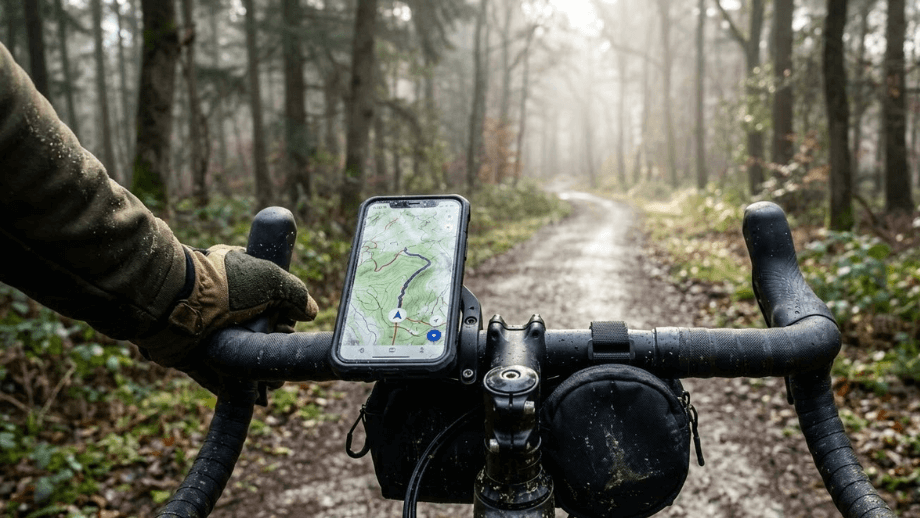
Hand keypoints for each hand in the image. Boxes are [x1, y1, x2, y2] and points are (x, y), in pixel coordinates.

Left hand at [135, 245, 317, 393]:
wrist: (178, 305)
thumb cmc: (226, 286)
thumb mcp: (272, 279)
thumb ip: (296, 294)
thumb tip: (310, 312)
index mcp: (235, 276)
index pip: (267, 296)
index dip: (282, 312)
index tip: (289, 325)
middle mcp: (220, 303)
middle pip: (254, 330)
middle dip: (270, 345)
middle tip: (281, 357)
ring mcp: (205, 330)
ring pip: (236, 355)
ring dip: (254, 371)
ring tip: (271, 384)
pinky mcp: (191, 356)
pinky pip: (214, 376)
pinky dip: (231, 387)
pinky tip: (251, 396)